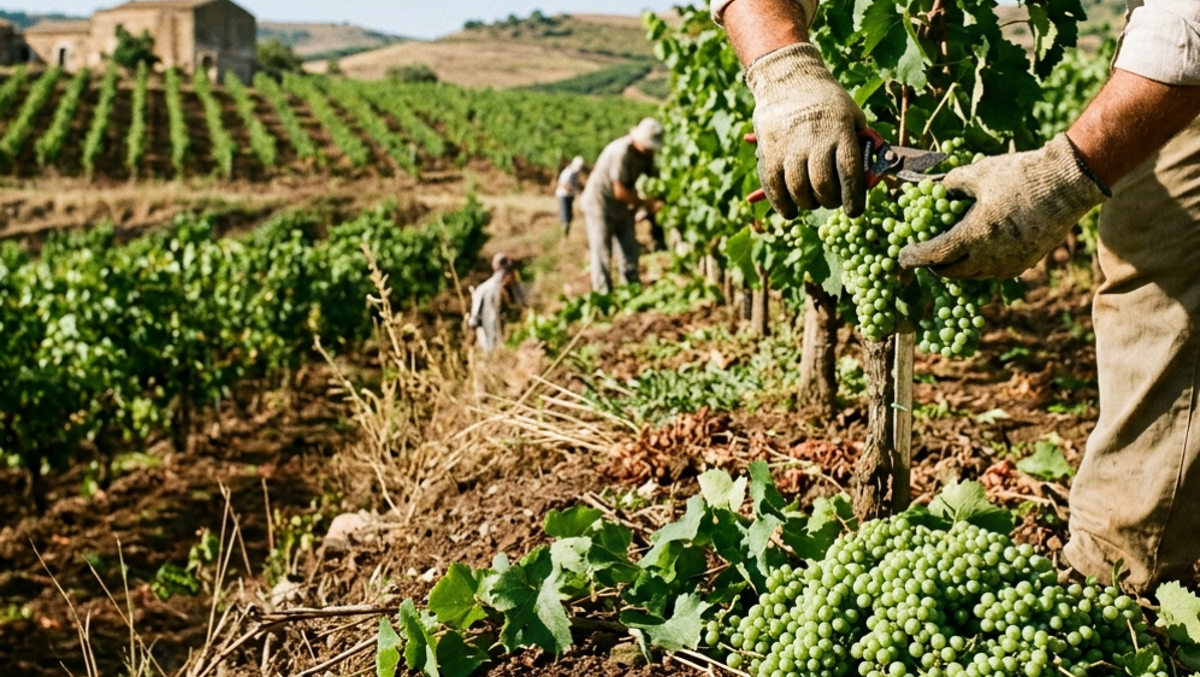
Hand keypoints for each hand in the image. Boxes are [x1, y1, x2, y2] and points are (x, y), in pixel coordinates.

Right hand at [746, 43, 865, 218]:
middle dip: (830, 201)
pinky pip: (774, 187)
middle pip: (822, 184)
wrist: (788, 80)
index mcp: (840, 130)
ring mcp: (789, 146)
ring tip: (811, 201)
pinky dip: (783, 205)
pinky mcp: (768, 152)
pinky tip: (791, 210)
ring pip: (798, 190)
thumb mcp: (852, 116)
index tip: (855, 211)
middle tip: (831, 201)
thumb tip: (873, 178)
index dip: (853, 198)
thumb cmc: (828, 105)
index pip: (849, 172)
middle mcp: (814, 139)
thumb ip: (862, 145)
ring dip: (807, 204)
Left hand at [899, 134, 1106, 279]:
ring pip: (972, 276)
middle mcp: (990, 257)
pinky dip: (979, 267)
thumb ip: (949, 184)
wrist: (1069, 182)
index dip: (913, 258)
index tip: (902, 256)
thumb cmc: (1020, 175)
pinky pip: (994, 273)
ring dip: (956, 268)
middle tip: (924, 255)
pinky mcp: (1026, 263)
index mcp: (974, 235)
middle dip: (933, 266)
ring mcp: (1010, 263)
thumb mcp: (977, 173)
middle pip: (950, 273)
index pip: (933, 256)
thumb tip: (933, 189)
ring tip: (948, 253)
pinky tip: (976, 252)